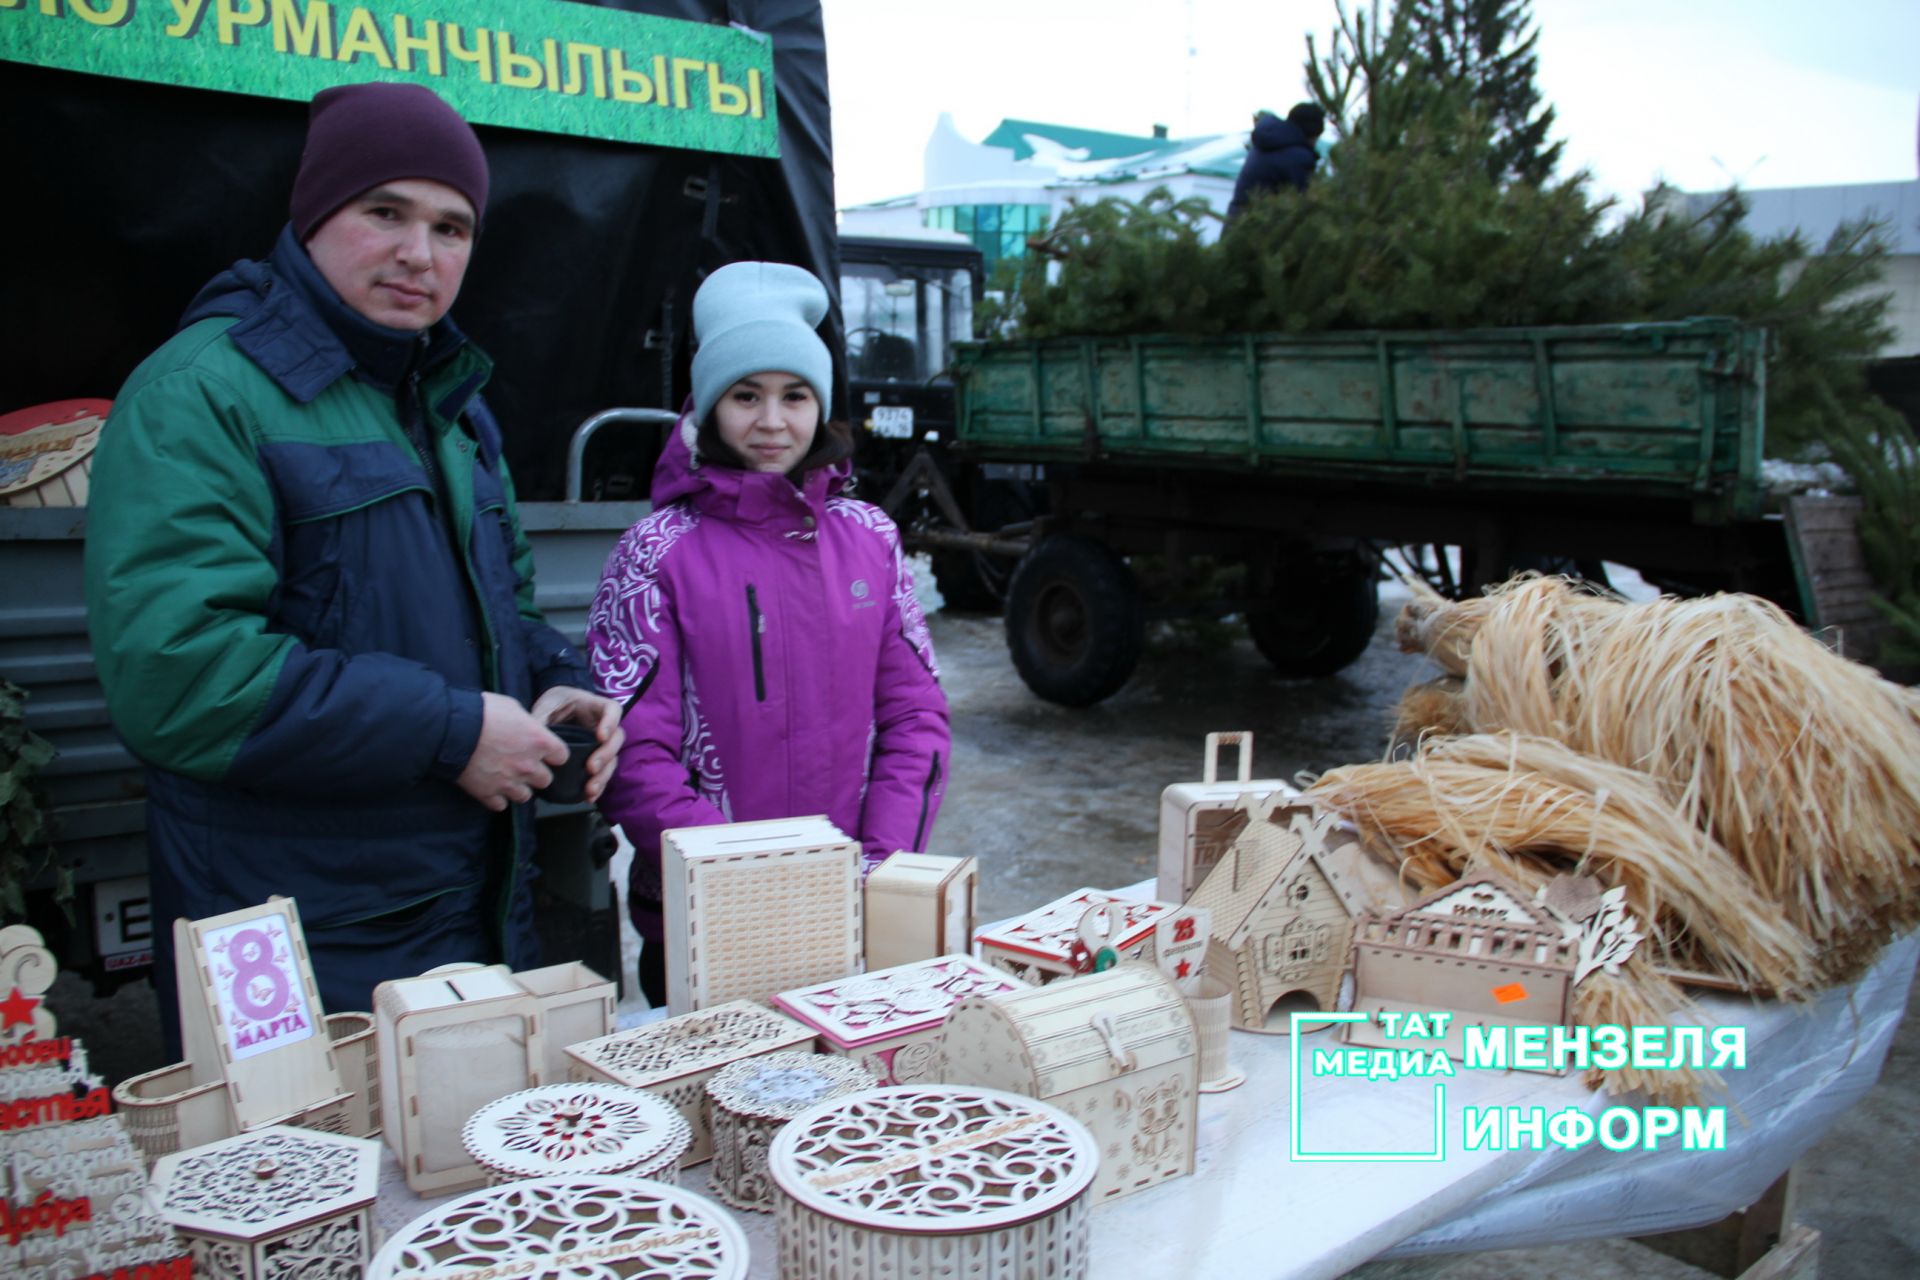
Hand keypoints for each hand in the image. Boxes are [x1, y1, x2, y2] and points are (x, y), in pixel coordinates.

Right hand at [456, 692, 566, 810]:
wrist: (450, 728)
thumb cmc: (481, 712)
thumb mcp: (512, 707)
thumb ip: (528, 723)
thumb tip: (530, 729)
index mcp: (540, 742)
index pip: (562, 757)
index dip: (553, 754)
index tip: (544, 751)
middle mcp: (528, 766)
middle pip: (545, 780)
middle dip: (536, 772)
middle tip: (522, 764)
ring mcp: (509, 782)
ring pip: (525, 796)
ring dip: (518, 787)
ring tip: (507, 776)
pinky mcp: (488, 793)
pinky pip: (501, 805)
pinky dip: (497, 798)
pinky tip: (491, 786)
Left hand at [529, 686, 625, 803]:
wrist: (553, 709)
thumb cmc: (553, 703)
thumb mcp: (547, 705)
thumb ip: (542, 718)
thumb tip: (534, 738)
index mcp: (594, 706)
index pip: (612, 710)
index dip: (610, 723)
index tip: (601, 736)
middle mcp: (603, 725)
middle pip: (616, 739)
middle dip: (605, 755)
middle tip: (591, 768)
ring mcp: (601, 743)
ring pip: (612, 759)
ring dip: (603, 776)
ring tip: (590, 789)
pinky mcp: (595, 757)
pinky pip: (602, 772)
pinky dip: (598, 786)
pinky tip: (589, 796)